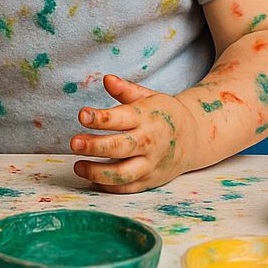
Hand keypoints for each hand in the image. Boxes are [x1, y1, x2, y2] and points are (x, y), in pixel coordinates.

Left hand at [71, 74, 195, 192]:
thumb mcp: (148, 96)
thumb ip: (125, 90)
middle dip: (95, 146)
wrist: (194, 138)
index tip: (82, 115)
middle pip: (120, 148)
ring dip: (97, 172)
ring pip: (122, 174)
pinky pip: (127, 188)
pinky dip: (108, 187)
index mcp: (147, 118)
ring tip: (77, 166)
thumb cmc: (164, 113)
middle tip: (74, 143)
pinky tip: (91, 179)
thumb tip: (106, 79)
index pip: (121, 118)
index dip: (100, 117)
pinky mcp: (150, 181)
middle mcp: (149, 142)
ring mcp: (150, 164)